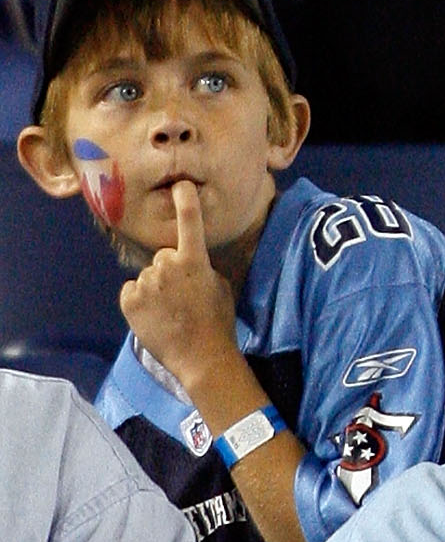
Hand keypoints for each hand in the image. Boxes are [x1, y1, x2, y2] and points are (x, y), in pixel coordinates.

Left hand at [118, 180, 246, 402]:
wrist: (200, 357)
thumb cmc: (217, 321)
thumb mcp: (218, 286)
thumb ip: (200, 268)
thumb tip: (188, 263)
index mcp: (194, 261)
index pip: (190, 222)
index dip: (185, 201)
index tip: (180, 185)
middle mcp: (167, 266)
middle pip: (164, 256)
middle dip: (170, 270)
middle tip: (182, 295)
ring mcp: (146, 283)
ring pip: (148, 276)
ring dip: (154, 287)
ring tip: (168, 311)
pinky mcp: (129, 300)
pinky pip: (132, 290)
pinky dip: (139, 300)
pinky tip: (152, 316)